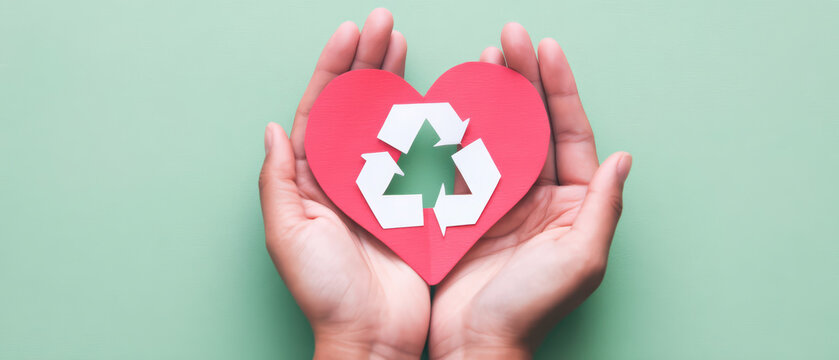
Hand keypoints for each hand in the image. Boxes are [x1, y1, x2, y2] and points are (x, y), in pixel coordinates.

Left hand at [258, 9, 428, 358]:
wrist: (372, 336)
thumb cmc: (326, 293)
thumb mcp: (289, 236)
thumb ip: (277, 182)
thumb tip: (272, 129)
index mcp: (311, 180)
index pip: (321, 110)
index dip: (335, 69)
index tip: (352, 33)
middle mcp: (345, 176)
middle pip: (355, 106)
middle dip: (367, 61)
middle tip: (385, 23)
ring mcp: (381, 187)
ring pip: (387, 121)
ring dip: (394, 81)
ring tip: (403, 44)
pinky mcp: (413, 202)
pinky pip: (420, 154)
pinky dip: (426, 122)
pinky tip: (434, 95)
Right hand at [429, 23, 632, 358]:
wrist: (475, 344)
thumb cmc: (530, 310)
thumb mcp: (580, 260)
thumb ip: (602, 207)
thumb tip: (623, 158)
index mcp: (575, 207)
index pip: (573, 135)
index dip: (560, 89)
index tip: (546, 49)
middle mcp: (543, 199)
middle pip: (537, 125)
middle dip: (525, 79)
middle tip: (509, 38)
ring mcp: (505, 203)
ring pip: (502, 135)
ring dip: (495, 96)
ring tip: (486, 58)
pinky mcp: (470, 212)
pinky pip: (468, 160)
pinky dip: (463, 130)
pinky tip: (458, 101)